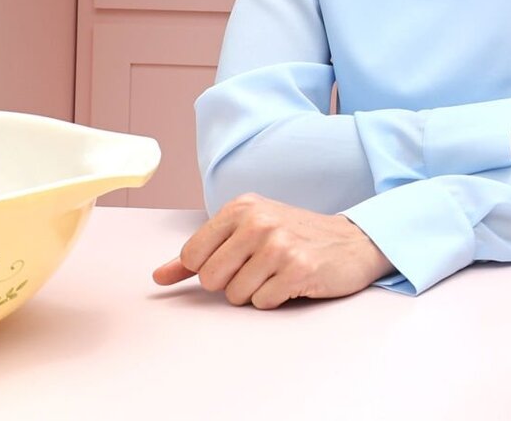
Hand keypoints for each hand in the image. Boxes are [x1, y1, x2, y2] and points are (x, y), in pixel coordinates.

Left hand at [151, 194, 390, 307]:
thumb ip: (200, 254)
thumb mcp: (247, 232)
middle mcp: (259, 222)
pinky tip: (293, 281)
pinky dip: (275, 299)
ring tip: (278, 273)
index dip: (210, 267)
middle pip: (210, 279)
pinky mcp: (298, 270)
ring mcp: (279, 245)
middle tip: (260, 267)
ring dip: (255, 292)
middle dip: (232, 283)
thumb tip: (158, 277)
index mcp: (242, 207)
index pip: (192, 255)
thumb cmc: (295, 236)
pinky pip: (262, 303)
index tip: (236, 259)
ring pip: (235, 295)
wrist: (353, 241)